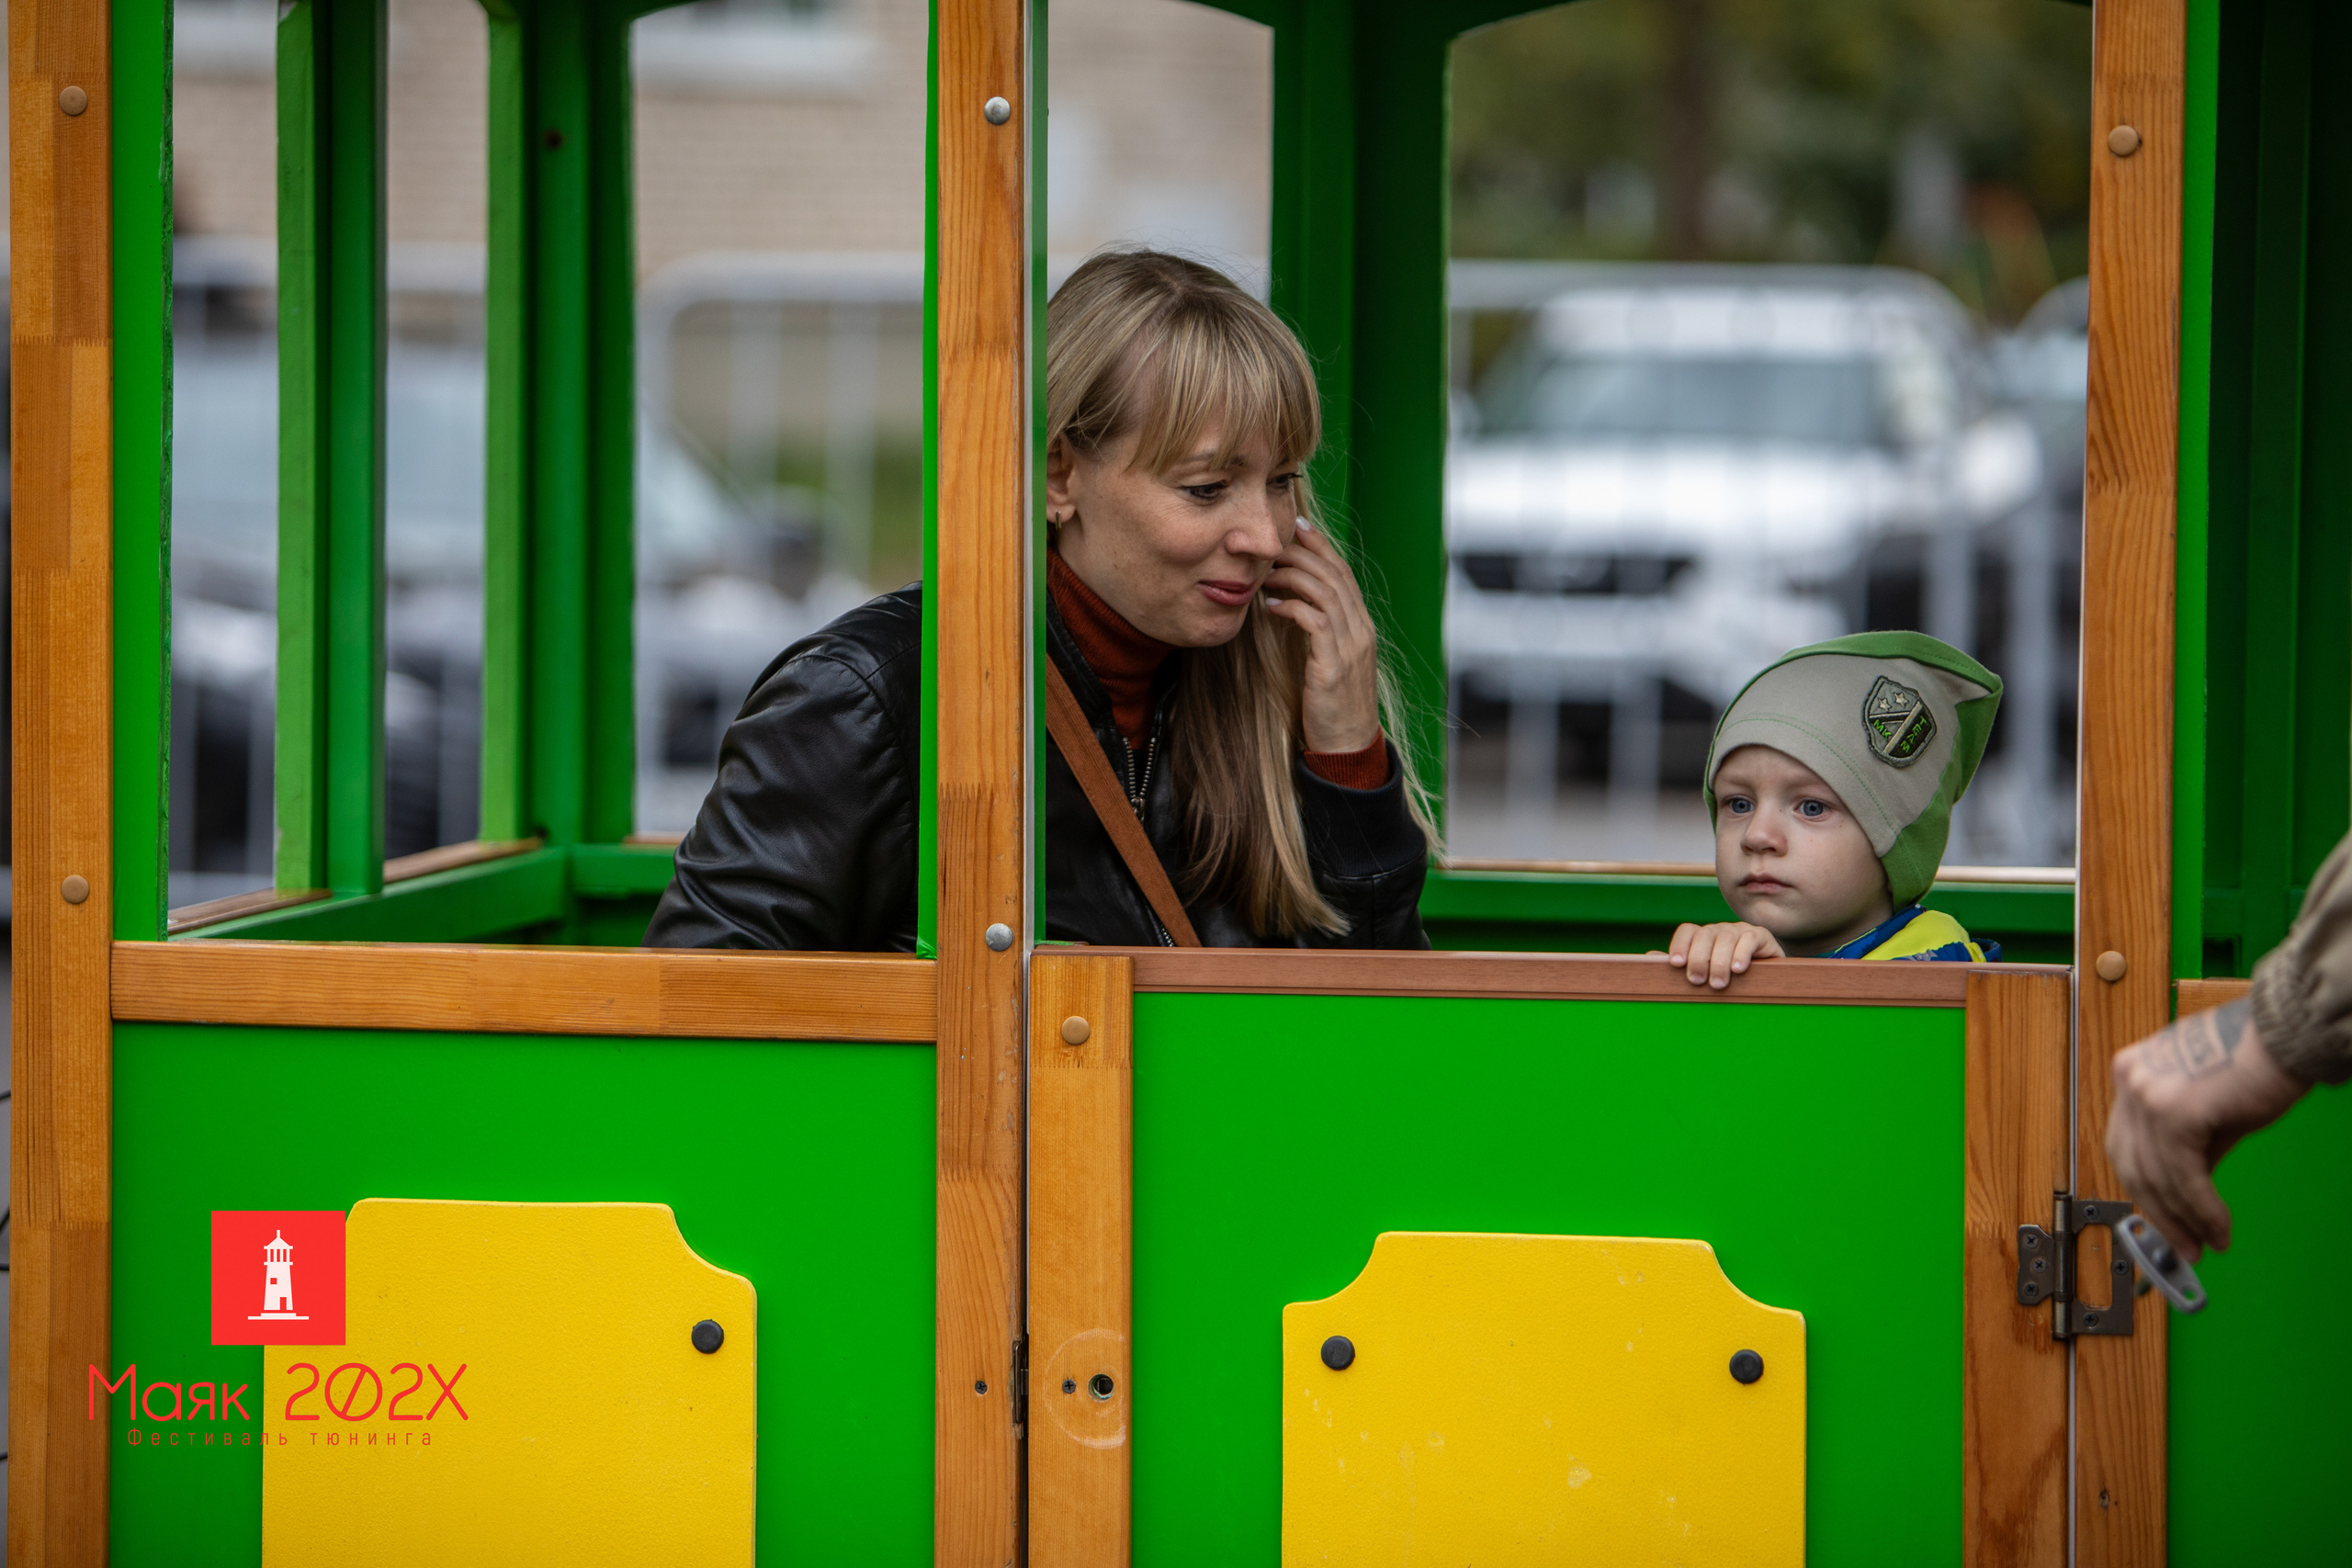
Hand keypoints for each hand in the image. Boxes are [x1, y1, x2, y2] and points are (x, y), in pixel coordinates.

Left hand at [1261, 520, 1380, 753]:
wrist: (1348, 746)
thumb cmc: (1332, 705)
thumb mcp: (1328, 661)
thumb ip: (1319, 632)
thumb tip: (1291, 604)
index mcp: (1361, 627)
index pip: (1344, 573)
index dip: (1322, 546)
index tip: (1298, 526)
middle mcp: (1361, 631)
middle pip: (1335, 575)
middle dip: (1303, 553)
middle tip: (1273, 543)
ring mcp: (1351, 647)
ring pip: (1326, 592)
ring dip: (1293, 577)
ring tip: (1266, 575)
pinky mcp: (1334, 666)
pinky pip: (1315, 622)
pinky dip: (1292, 608)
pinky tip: (1270, 608)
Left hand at [1664, 921, 1784, 988]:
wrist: (1768, 974)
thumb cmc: (1729, 974)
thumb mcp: (1705, 971)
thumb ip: (1681, 964)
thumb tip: (1649, 956)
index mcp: (1703, 936)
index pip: (1687, 931)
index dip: (1679, 945)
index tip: (1675, 964)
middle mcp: (1720, 930)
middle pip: (1704, 935)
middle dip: (1698, 958)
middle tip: (1696, 981)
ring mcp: (1740, 931)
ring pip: (1725, 938)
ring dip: (1719, 961)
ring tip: (1717, 984)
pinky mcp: (1760, 936)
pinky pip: (1749, 939)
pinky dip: (1742, 953)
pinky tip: (1738, 969)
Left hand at [2105, 998, 2306, 1259]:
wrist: (2285, 1036)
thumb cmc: (2254, 1062)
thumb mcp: (2206, 1110)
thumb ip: (2185, 1148)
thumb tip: (2181, 1198)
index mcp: (2131, 1073)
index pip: (2125, 1144)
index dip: (2144, 1190)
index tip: (2164, 1222)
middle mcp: (2130, 1080)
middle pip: (2131, 1164)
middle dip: (2158, 1213)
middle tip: (2182, 1246)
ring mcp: (2147, 1094)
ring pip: (2157, 1176)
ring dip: (2184, 1219)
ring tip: (2207, 1243)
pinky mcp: (2174, 1112)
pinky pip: (2183, 1177)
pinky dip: (2201, 1209)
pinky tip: (2217, 1228)